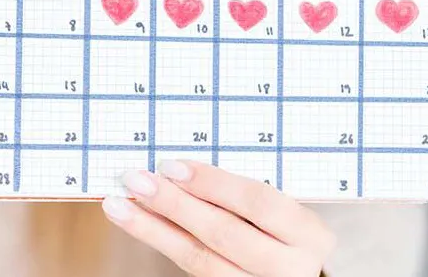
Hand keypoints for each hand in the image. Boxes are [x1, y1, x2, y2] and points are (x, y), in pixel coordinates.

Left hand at [102, 160, 334, 276]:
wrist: (293, 270)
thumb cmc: (280, 225)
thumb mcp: (279, 203)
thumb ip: (242, 188)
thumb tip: (179, 161)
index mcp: (308, 232)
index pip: (258, 203)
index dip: (212, 183)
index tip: (171, 165)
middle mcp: (292, 268)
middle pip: (225, 233)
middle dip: (175, 204)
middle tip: (136, 179)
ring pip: (201, 261)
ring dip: (154, 230)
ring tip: (119, 206)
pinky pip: (193, 272)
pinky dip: (162, 243)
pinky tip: (139, 224)